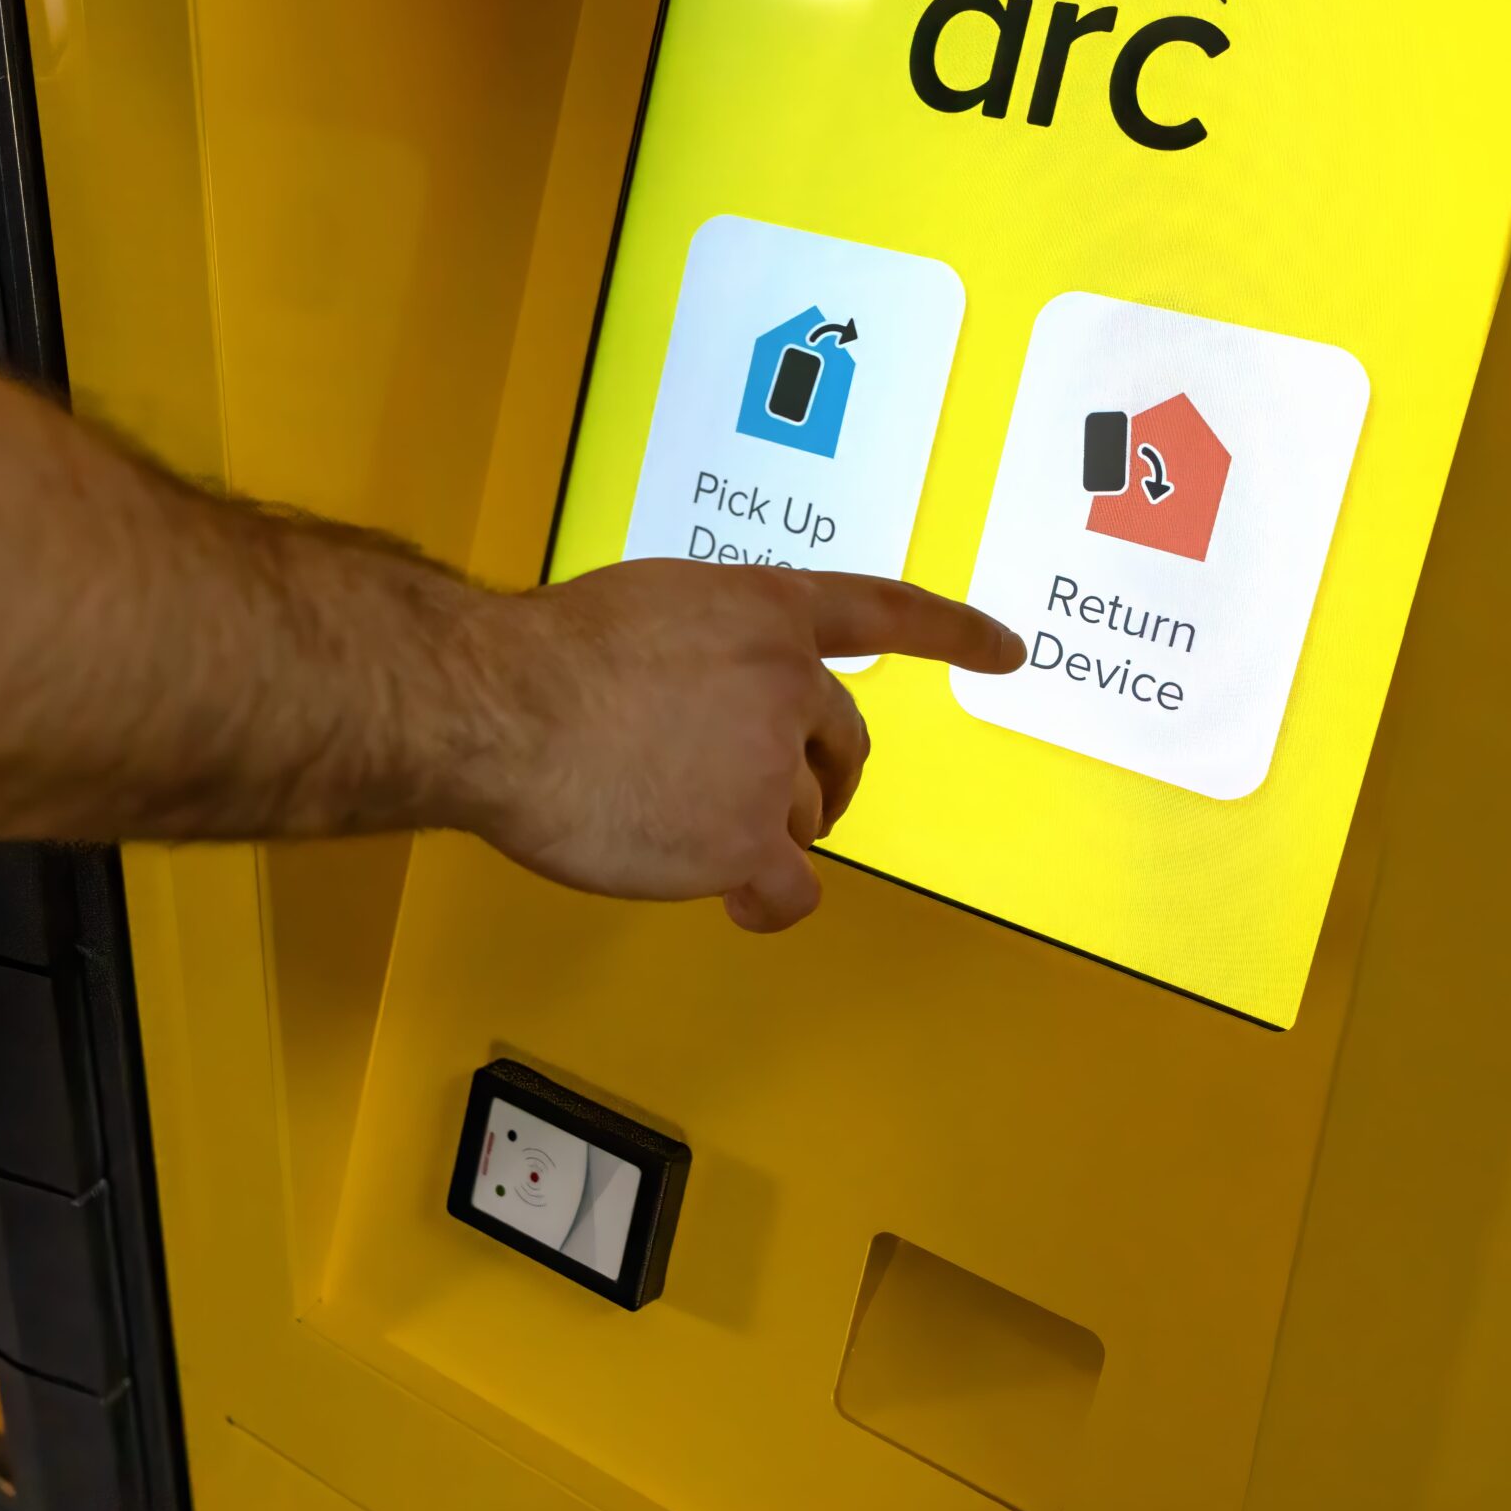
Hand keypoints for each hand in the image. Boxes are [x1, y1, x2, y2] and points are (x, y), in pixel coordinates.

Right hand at [472, 562, 1022, 931]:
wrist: (500, 709)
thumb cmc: (544, 658)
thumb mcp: (648, 607)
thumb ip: (704, 644)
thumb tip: (700, 694)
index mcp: (765, 610)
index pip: (885, 614)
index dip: (956, 634)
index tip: (1010, 652)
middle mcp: (788, 681)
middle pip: (841, 741)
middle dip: (820, 776)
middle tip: (769, 804)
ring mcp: (772, 763)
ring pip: (804, 816)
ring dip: (763, 830)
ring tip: (681, 827)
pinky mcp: (746, 839)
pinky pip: (788, 888)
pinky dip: (766, 903)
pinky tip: (736, 903)